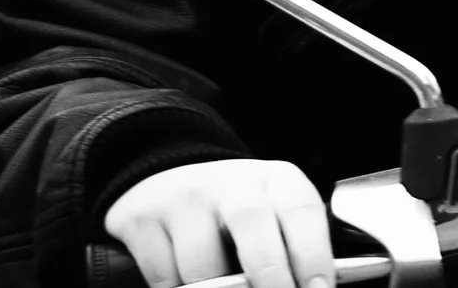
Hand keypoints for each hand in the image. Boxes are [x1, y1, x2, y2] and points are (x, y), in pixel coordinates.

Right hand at [104, 158, 333, 287]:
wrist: (171, 182)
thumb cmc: (238, 214)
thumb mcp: (273, 220)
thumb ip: (290, 252)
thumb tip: (308, 287)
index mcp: (275, 181)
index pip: (301, 210)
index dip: (313, 254)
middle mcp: (232, 181)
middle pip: (251, 221)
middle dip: (267, 272)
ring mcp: (185, 197)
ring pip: (201, 263)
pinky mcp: (143, 218)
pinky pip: (162, 275)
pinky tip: (186, 283)